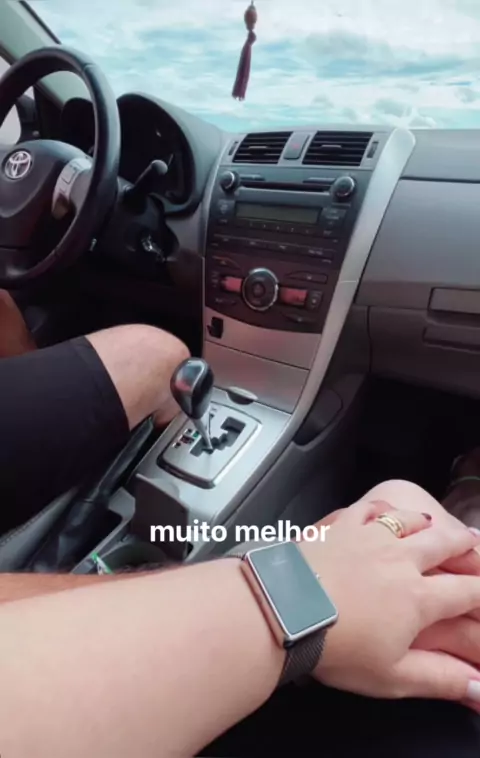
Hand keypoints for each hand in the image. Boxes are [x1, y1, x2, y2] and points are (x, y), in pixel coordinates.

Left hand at [300, 499, 479, 703]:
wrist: (287, 610)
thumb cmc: (338, 647)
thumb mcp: (393, 676)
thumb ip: (441, 679)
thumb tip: (478, 688)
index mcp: (418, 597)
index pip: (466, 590)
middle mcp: (400, 559)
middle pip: (443, 544)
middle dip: (462, 543)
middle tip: (471, 540)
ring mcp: (369, 537)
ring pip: (409, 520)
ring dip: (426, 521)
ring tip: (433, 522)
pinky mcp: (340, 526)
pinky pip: (368, 509)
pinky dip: (381, 509)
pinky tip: (382, 511)